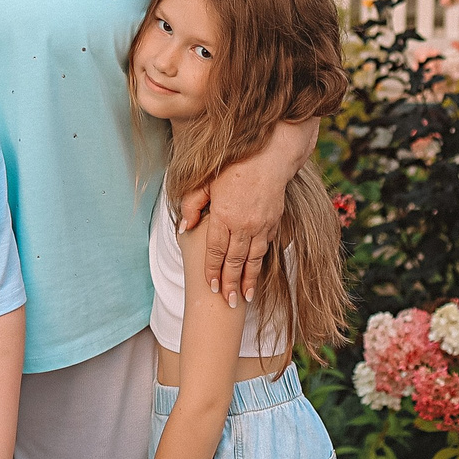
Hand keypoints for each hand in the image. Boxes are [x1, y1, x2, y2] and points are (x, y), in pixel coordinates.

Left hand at [176, 163, 286, 306]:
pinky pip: (266, 246)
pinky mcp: (274, 222)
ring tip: (246, 296)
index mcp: (224, 215)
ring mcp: (262, 225)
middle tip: (229, 302)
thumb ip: (192, 204)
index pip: (216, 250)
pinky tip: (257, 271)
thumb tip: (184, 226)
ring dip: (249, 279)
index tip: (211, 286)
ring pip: (254, 258)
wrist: (271, 156)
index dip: (213, 270)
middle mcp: (244, 224)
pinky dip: (261, 261)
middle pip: (235, 260)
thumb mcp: (206, 181)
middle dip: (232, 283)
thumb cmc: (236, 166)